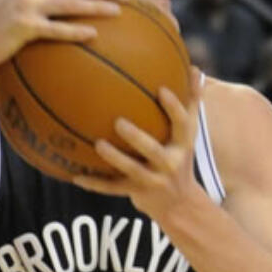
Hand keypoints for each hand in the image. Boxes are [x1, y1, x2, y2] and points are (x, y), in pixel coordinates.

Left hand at [75, 69, 204, 230]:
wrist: (180, 204)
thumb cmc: (179, 157)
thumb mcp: (189, 134)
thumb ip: (191, 102)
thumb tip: (194, 68)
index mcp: (183, 144)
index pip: (182, 124)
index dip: (174, 108)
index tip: (161, 89)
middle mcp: (170, 163)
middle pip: (153, 150)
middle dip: (137, 138)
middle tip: (119, 122)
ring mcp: (153, 180)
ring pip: (131, 170)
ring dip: (115, 159)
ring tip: (98, 145)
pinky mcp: (137, 193)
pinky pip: (113, 188)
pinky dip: (95, 183)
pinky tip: (76, 176)